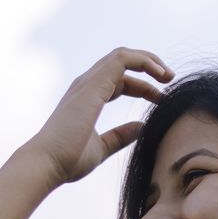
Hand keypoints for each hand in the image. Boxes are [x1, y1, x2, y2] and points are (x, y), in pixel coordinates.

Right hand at [24, 47, 172, 184]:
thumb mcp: (101, 147)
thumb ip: (120, 136)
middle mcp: (86, 85)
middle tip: (170, 80)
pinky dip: (144, 61)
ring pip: (123, 56)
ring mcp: (88, 82)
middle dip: (149, 68)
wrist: (47, 163)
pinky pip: (123, 59)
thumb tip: (140, 127)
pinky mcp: (94, 84)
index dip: (143, 87)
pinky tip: (159, 74)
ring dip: (149, 60)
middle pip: (123, 64)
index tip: (162, 100)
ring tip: (168, 76)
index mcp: (87, 97)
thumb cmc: (67, 160)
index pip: (120, 81)